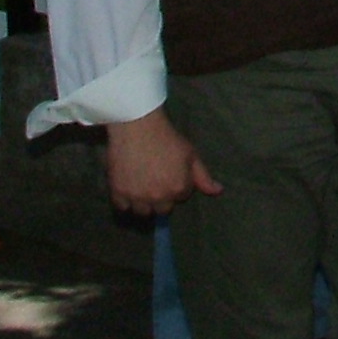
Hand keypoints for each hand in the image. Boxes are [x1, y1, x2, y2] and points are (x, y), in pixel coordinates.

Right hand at [106, 111, 221, 214]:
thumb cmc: (167, 138)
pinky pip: (122, 207)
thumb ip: (203, 177)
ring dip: (144, 203)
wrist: (137, 126)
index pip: (181, 198)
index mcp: (178, 189)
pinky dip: (125, 201)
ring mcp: (138, 197)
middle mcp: (159, 198)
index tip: (170, 173)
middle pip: (162, 209)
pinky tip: (128, 189)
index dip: (176, 185)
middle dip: (161, 198)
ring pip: (143, 212)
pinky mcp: (119, 193)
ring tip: (142, 187)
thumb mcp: (191, 155)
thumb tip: (218, 191)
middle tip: (155, 181)